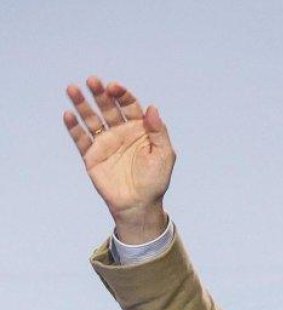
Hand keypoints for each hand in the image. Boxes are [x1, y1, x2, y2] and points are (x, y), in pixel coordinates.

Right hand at [64, 76, 174, 243]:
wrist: (139, 204)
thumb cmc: (155, 180)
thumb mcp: (164, 154)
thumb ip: (159, 131)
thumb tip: (152, 108)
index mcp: (139, 129)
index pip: (129, 105)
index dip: (122, 95)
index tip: (114, 88)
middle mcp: (120, 132)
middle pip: (107, 107)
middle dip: (100, 93)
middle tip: (93, 81)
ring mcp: (105, 143)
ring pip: (91, 118)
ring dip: (81, 104)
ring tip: (73, 89)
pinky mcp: (91, 155)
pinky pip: (80, 138)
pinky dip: (73, 127)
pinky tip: (68, 115)